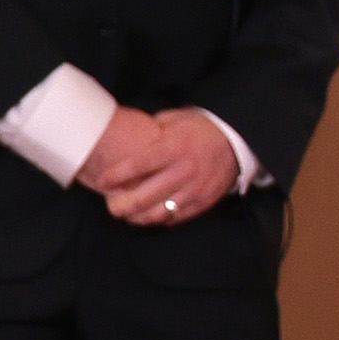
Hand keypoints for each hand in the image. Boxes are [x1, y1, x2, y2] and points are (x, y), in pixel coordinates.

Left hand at [81, 106, 236, 225]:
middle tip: (110, 206)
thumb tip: (125, 138)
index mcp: (174, 147)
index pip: (137, 165)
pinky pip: (174, 217)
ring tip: (126, 214)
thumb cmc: (200, 129)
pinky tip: (148, 215)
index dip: (115, 176)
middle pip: (143, 197)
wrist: (236, 141)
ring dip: (137, 217)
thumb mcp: (175, 120)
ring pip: (157, 213)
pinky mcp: (202, 202)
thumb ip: (151, 131)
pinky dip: (158, 219)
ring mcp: (194, 189)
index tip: (102, 180)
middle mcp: (184, 170)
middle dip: (120, 205)